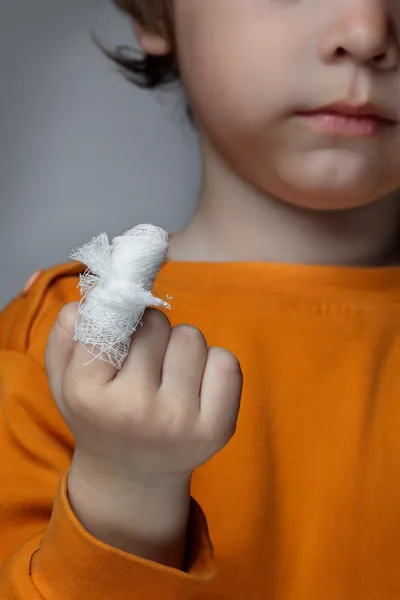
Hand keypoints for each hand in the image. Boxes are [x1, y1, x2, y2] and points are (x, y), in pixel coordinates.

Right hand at [44, 303, 241, 563]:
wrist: (133, 477)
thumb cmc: (100, 417)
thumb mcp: (64, 381)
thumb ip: (65, 336)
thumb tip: (91, 300)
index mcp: (87, 394)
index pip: (110, 316)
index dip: (117, 318)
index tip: (119, 333)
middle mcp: (134, 410)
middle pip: (155, 322)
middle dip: (149, 332)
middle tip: (142, 362)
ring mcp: (179, 421)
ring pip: (191, 336)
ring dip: (179, 348)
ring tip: (166, 377)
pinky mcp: (218, 429)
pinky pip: (226, 361)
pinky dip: (212, 365)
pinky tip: (194, 388)